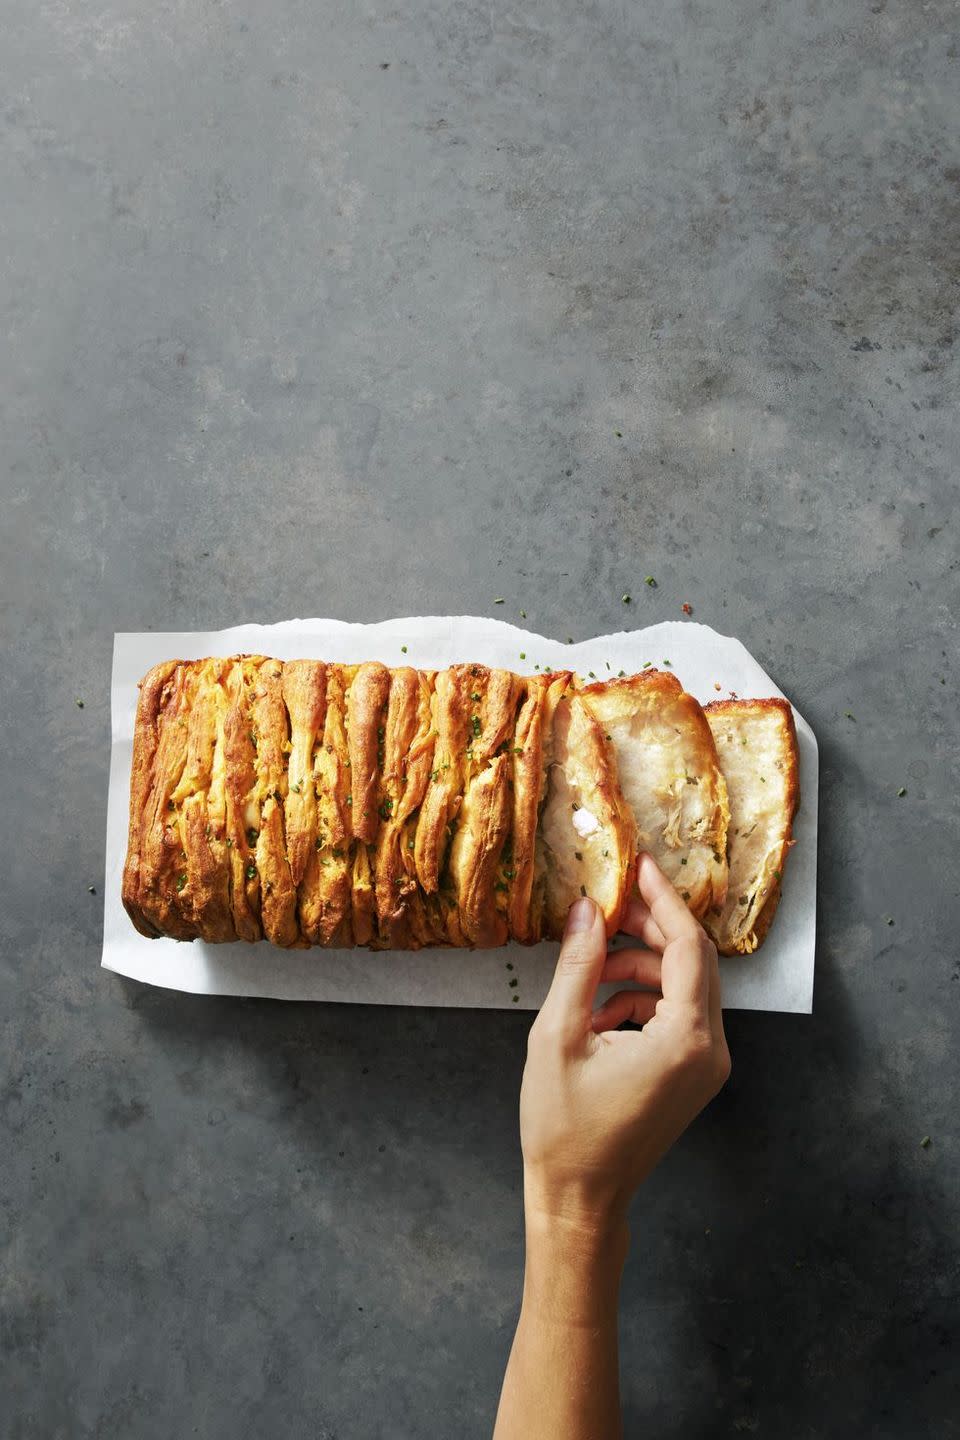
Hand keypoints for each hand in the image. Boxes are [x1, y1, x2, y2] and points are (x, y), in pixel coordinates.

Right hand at [521, 852, 730, 1237]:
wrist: (579, 1198)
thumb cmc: (564, 1128)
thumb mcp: (558, 1035)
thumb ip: (578, 964)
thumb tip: (589, 909)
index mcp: (686, 1039)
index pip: (687, 946)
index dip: (661, 899)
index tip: (638, 865)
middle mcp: (711, 1050)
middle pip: (693, 961)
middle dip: (649, 927)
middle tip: (606, 907)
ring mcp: (707, 1066)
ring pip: (684, 986)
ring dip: (640, 965)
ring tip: (589, 974)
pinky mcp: (694, 1074)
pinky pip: (678, 1014)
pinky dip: (642, 999)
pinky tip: (598, 1014)